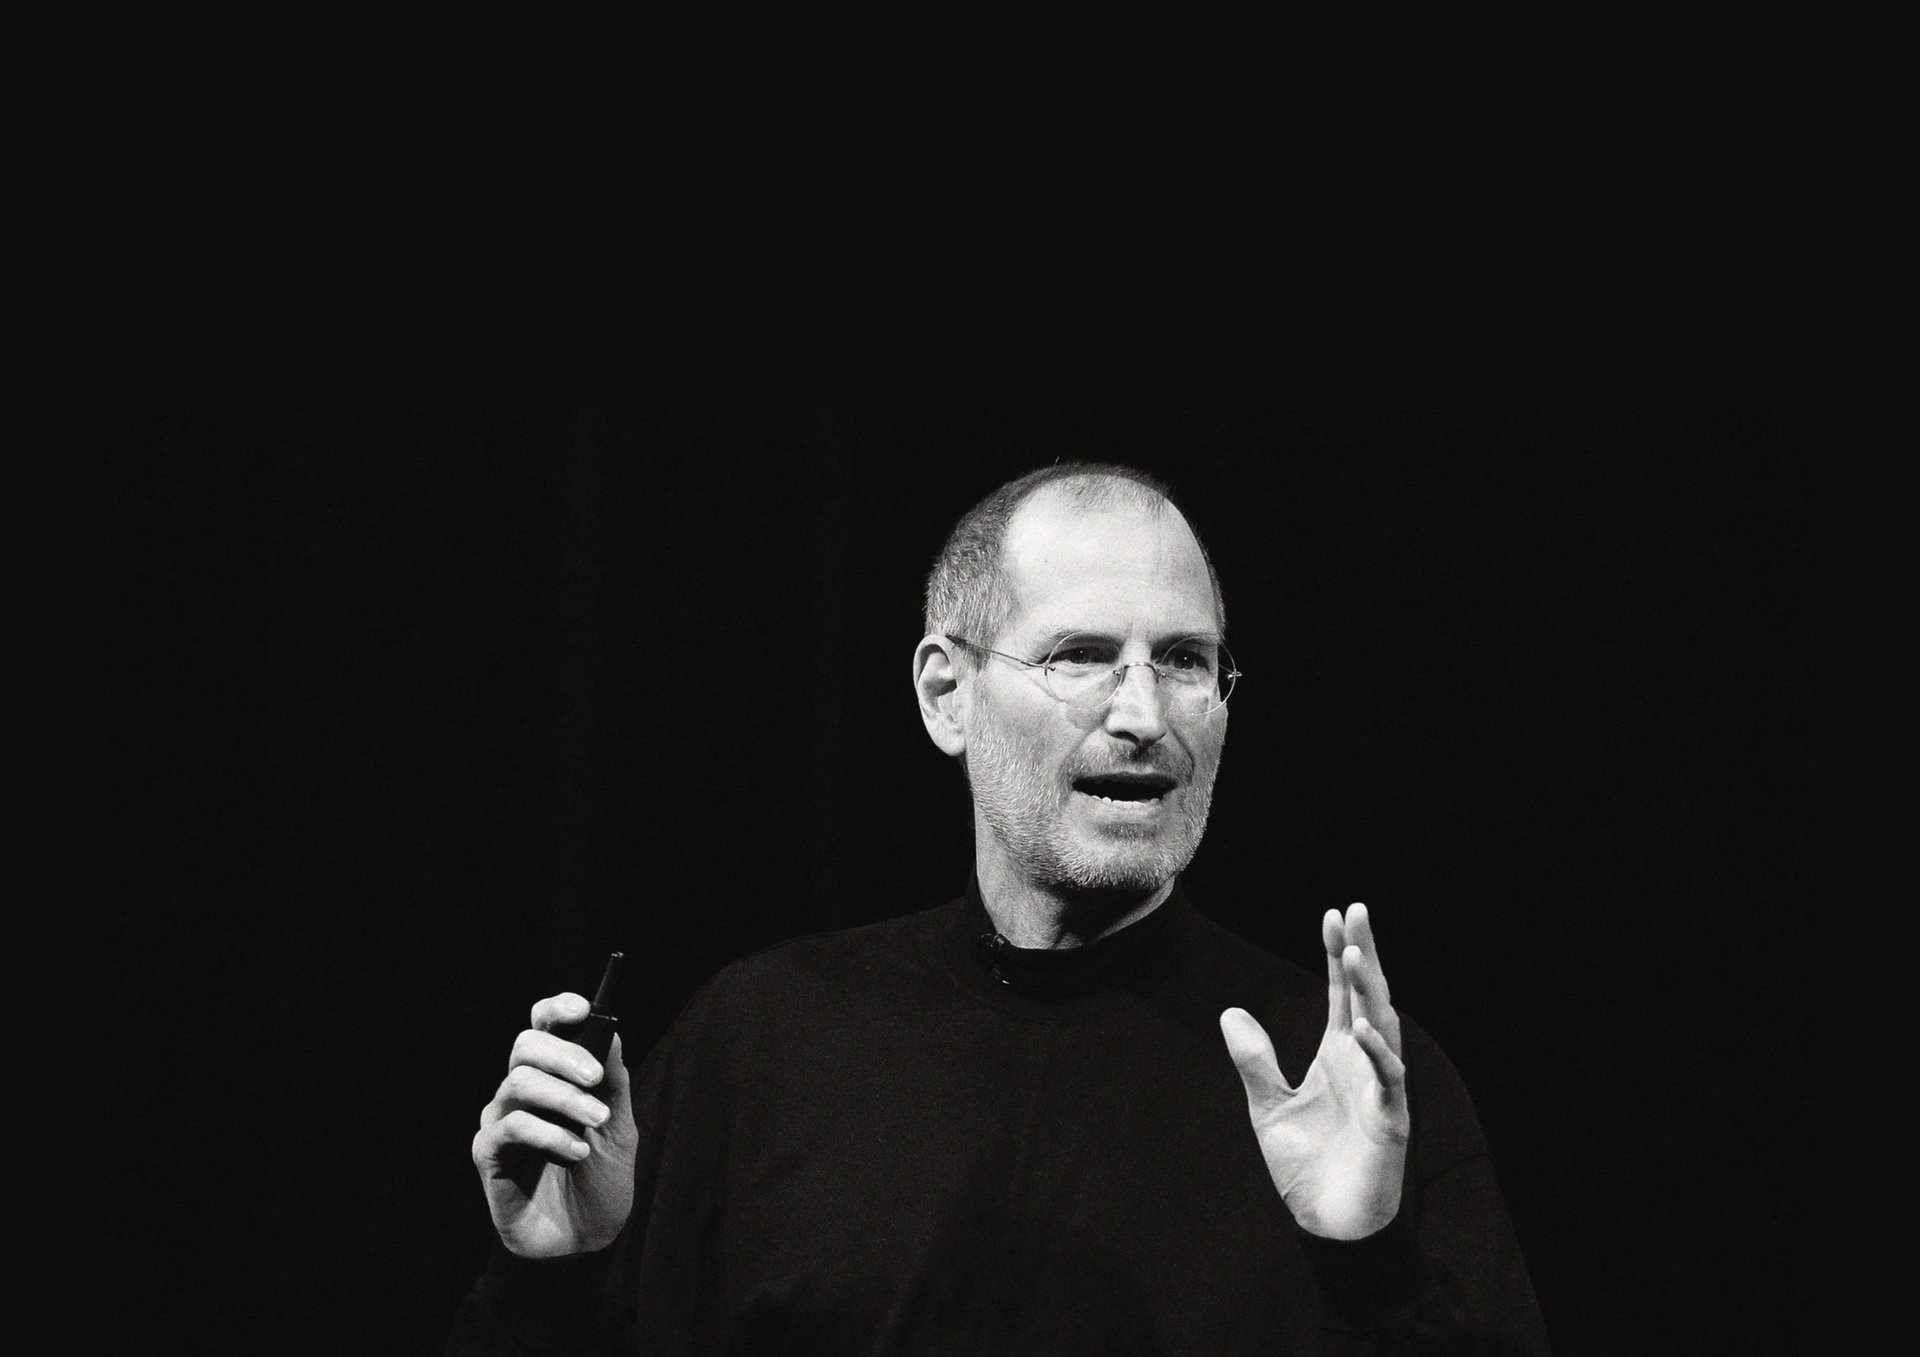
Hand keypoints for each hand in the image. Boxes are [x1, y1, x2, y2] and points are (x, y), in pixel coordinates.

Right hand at [472, 992, 637, 1258]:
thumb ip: (613, 1080)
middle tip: (595, 1078)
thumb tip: (610, 1029)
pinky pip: (510, 1128)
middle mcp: (521, 1092)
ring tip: (597, 1120)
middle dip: (564, 1055)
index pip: (543, 1027)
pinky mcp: (489, 1156)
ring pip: (518, 1083)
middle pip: (525, 1046)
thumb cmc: (601, 1178)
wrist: (587, 1239)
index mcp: (553, 1077)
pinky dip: (548, 1134)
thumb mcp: (619, 1126)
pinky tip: (575, 1151)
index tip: (582, 1009)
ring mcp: (501, 1122)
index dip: (557, 1009)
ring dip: (564, 1099)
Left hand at [1220, 903, 1409, 1240]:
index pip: (1339, 993)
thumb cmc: (1306, 1166)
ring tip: (1355, 954)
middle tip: (1355, 911)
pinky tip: (1361, 1027)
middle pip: (1365, 998)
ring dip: (1369, 992)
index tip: (1332, 915)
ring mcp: (1381, 1089)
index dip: (1337, 956)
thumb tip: (1230, 1013)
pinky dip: (1378, 1054)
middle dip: (1361, 954)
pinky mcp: (1390, 1122)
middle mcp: (1363, 1063)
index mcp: (1338, 1055)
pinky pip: (1388, 1081)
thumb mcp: (1268, 1107)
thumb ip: (1254, 1061)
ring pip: (1381, 1028)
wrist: (1328, 1222)